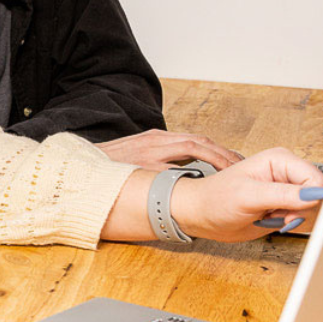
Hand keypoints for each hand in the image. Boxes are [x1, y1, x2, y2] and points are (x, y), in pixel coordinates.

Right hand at [97, 129, 242, 170]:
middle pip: (200, 141)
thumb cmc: (109, 169)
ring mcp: (150, 151)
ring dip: (217, 159)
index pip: (197, 141)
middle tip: (243, 168)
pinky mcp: (143, 164)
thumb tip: (186, 176)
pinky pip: (176, 166)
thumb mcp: (136, 158)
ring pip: (194, 147)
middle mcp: (156, 140)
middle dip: (225, 154)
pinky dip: (195, 171)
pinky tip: (207, 183)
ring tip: (233, 173)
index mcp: (156, 138)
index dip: (220, 151)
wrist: (79, 169)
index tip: (236, 163)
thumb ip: (159, 162)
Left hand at [170, 148, 322, 242]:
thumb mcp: (249, 196)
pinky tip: (270, 219)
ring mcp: (287, 189)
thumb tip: (314, 194)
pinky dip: (289, 224)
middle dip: (300, 211)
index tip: (290, 211)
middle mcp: (287, 172)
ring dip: (293, 218)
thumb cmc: (215, 199)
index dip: (310, 199)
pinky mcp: (285, 205)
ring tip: (269, 214)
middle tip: (275, 214)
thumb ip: (283, 195)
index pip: (317, 179)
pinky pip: (303, 217)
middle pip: (318, 195)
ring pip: (313, 208)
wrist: (201, 214)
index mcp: (280, 159)